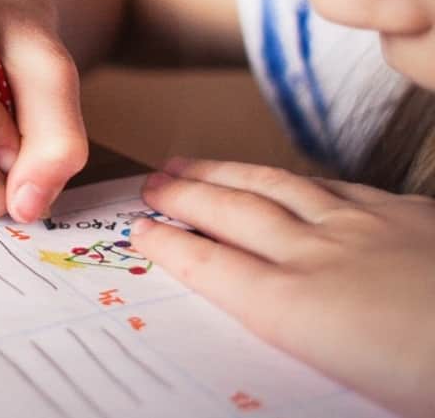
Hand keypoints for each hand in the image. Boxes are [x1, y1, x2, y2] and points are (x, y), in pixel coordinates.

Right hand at [131, 158, 434, 417]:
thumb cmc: (426, 378)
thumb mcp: (344, 383)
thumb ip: (297, 340)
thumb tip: (265, 320)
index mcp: (296, 309)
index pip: (212, 266)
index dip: (170, 245)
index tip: (139, 230)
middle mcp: (319, 257)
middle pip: (234, 214)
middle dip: (185, 195)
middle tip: (151, 182)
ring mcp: (365, 228)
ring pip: (277, 187)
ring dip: (227, 174)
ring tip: (193, 163)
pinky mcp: (408, 216)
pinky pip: (335, 186)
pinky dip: (296, 178)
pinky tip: (288, 177)